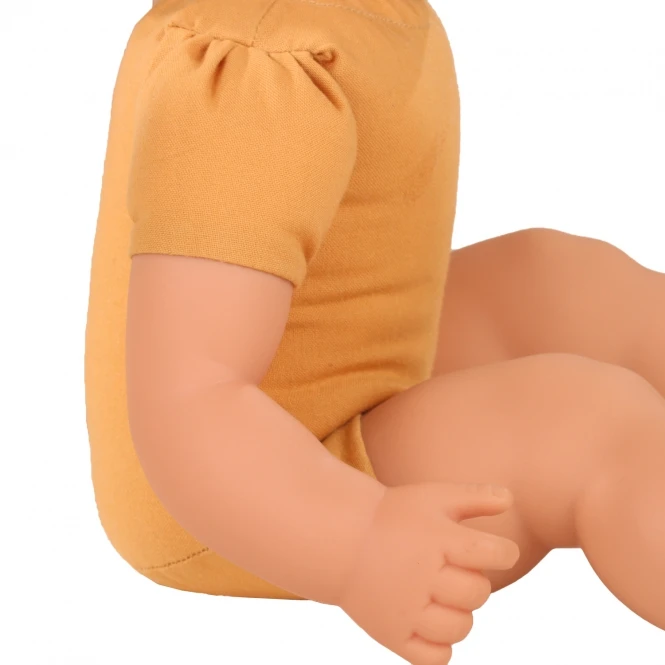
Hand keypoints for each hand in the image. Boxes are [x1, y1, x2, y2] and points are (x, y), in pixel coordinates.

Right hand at [336, 482, 519, 664]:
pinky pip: (435, 657)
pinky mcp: (392, 635)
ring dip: (460, 612)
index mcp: (436, 538)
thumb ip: (474, 497)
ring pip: (460, 628)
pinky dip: (440, 644)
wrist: (342, 539)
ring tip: (443, 595)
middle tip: (454, 568)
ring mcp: (404, 609)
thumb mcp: (432, 496)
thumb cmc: (395, 515)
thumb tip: (512, 498)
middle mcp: (421, 575)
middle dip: (474, 580)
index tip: (495, 550)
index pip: (495, 554)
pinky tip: (431, 619)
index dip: (503, 552)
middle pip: (478, 593)